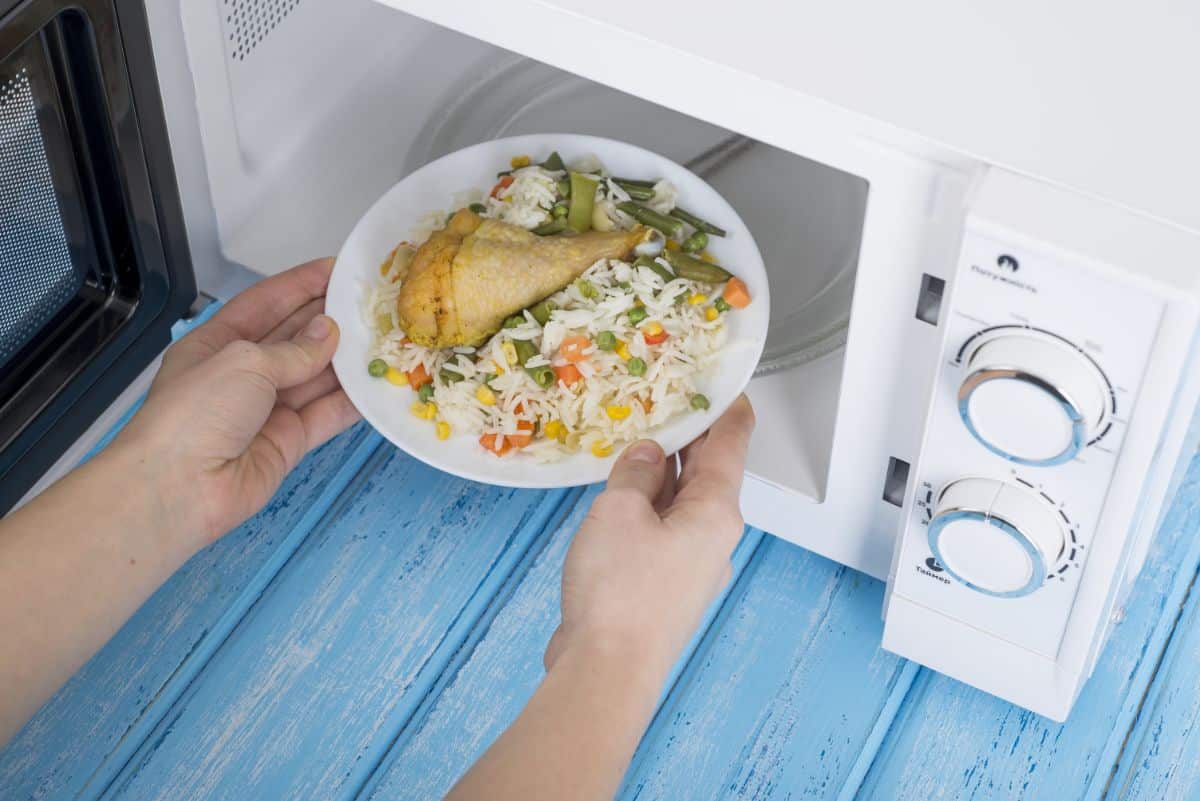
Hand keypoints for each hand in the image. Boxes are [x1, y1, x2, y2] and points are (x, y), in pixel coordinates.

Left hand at [113, 258, 360, 548]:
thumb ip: (293, 349)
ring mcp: (268, 409)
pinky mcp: (289, 442)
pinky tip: (379, 382)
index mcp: (218, 343)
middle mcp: (244, 373)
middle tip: (374, 302)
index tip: (339, 269)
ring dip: (348, 358)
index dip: (301, 284)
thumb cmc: (196, 412)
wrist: (180, 487)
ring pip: (315, 376)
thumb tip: (329, 332)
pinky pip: (326, 414)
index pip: (265, 303)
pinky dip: (352, 401)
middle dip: (330, 319)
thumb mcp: (243, 362)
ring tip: (387, 336)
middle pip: (294, 338)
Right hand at [545, 394, 755, 680]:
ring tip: (633, 442)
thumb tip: (645, 453)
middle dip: (686, 437)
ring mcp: (689, 563)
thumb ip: (634, 473)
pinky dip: (646, 505)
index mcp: (716, 512)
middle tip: (662, 401)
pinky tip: (620, 495)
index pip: (732, 443)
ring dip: (660, 472)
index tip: (722, 382)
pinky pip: (661, 529)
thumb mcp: (619, 511)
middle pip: (707, 472)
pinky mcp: (664, 584)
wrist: (607, 669)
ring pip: (681, 502)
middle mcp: (712, 537)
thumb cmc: (620, 593)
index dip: (727, 407)